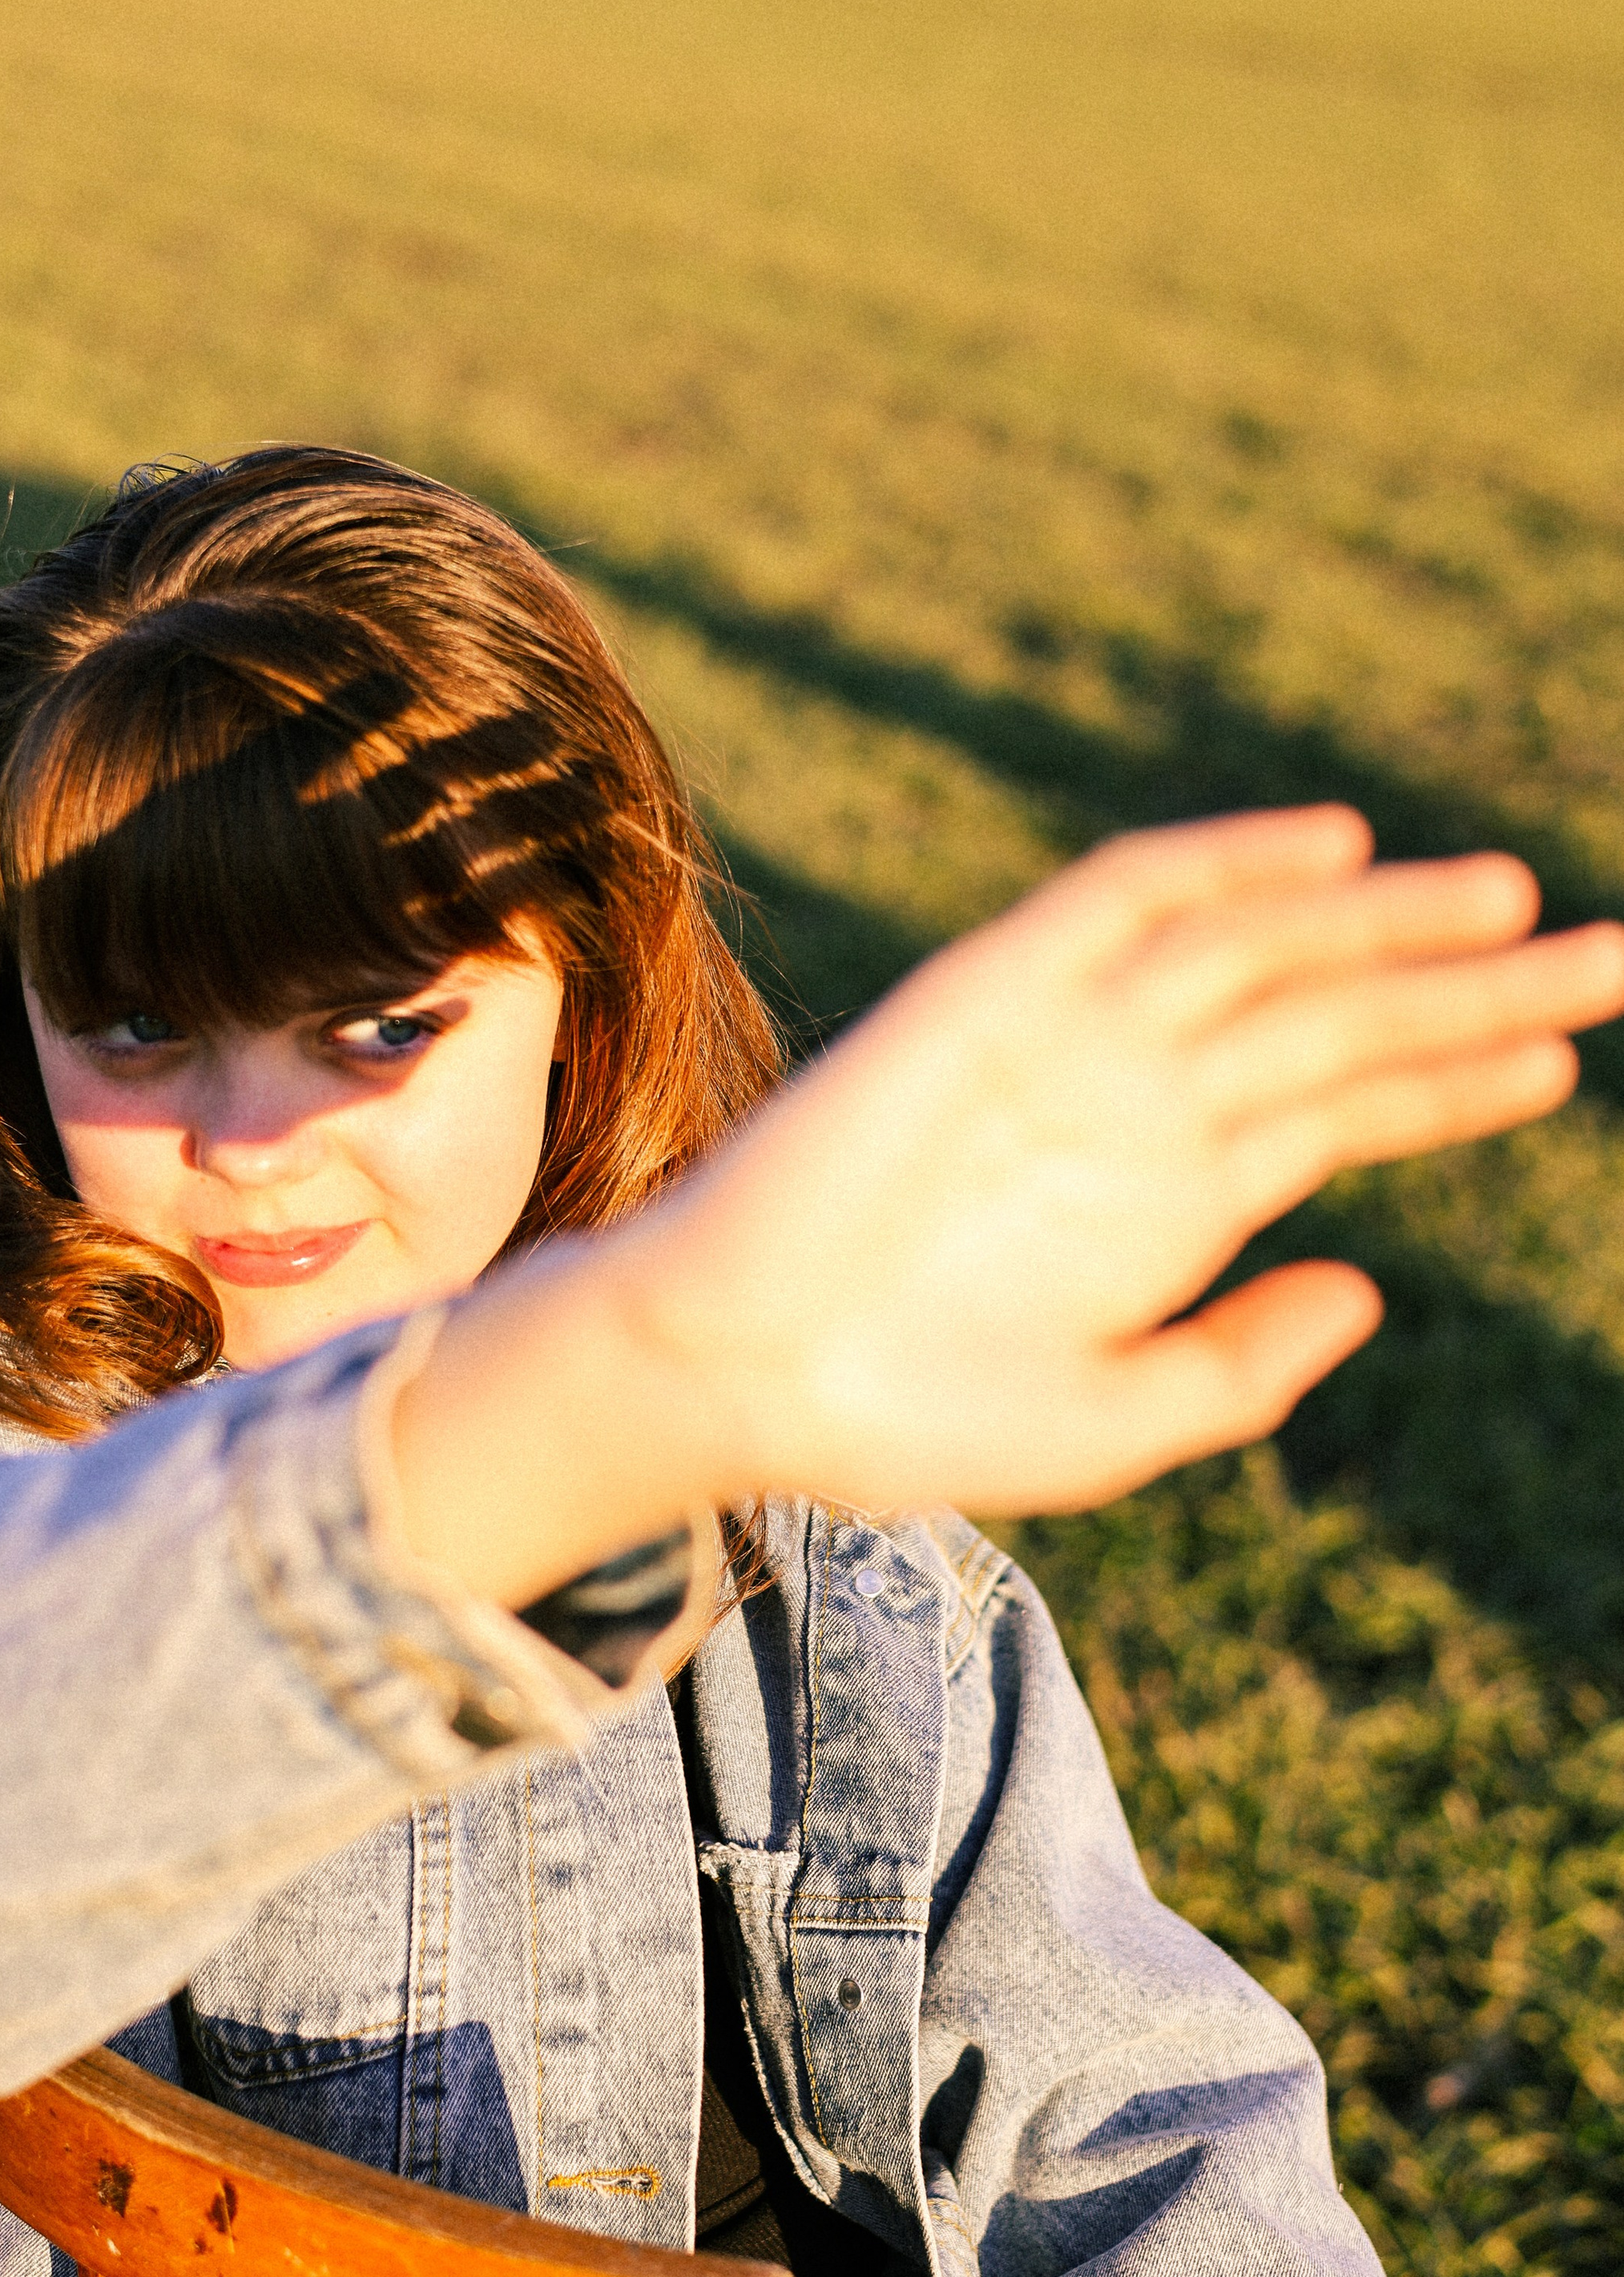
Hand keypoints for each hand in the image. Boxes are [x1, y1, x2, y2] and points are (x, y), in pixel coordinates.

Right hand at [395, 809, 1623, 1602]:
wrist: (740, 1372)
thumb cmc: (907, 1416)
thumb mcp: (1111, 1422)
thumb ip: (1243, 1363)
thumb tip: (1373, 1285)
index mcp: (1174, 1196)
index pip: (1349, 1109)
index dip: (1459, 1080)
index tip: (1565, 1062)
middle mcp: (1142, 1101)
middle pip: (1339, 1016)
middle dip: (1478, 989)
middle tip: (1618, 958)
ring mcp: (1073, 1039)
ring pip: (1262, 950)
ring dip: (1386, 922)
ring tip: (1517, 905)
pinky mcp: (991, 993)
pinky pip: (1124, 903)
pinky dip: (1224, 866)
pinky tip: (1332, 854)